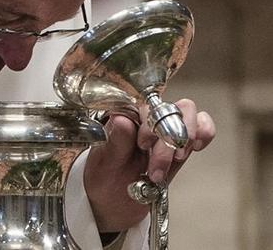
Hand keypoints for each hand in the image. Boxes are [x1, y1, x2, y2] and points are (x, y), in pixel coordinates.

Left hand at [84, 98, 215, 231]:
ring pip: (187, 113)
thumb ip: (116, 141)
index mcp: (123, 117)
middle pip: (169, 109)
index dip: (150, 125)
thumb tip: (121, 119)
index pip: (145, 106)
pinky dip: (205, 132)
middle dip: (169, 137)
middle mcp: (144, 119)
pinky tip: (197, 146)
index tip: (143, 146)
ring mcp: (164, 130)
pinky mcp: (179, 144)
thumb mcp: (105, 163)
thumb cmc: (104, 180)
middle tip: (157, 167)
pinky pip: (201, 126)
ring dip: (186, 137)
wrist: (112, 203)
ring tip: (176, 160)